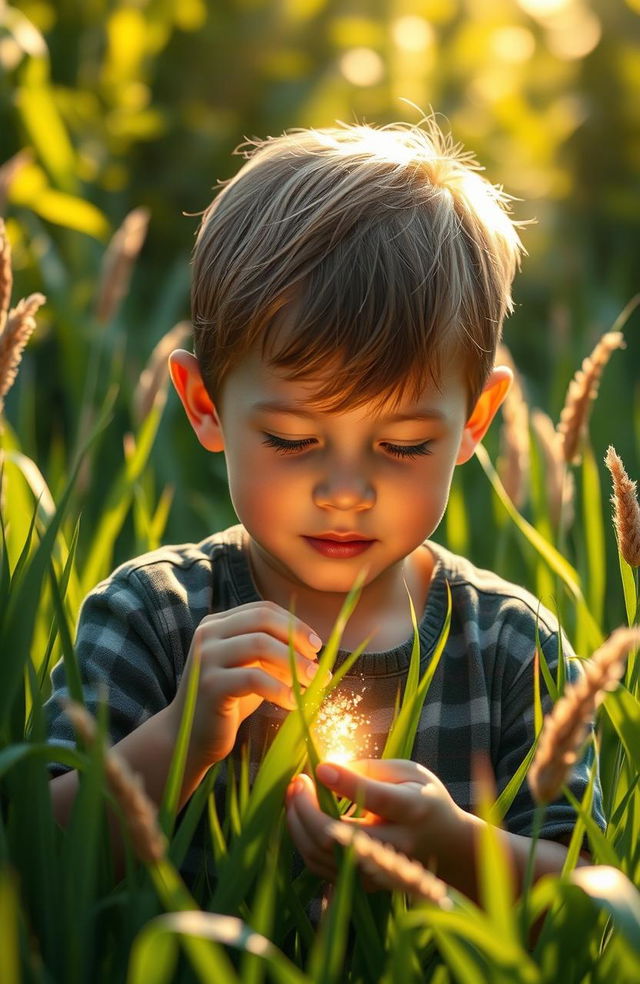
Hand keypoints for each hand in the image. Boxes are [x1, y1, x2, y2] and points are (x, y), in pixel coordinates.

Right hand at [168, 601, 322, 769]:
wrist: (191, 736)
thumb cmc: (229, 701)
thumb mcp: (253, 669)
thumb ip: (275, 654)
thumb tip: (315, 652)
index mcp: (217, 624)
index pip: (263, 610)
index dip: (294, 624)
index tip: (316, 645)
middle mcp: (208, 634)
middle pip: (262, 619)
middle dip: (297, 638)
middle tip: (318, 663)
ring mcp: (205, 657)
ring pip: (260, 644)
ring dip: (294, 663)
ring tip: (313, 684)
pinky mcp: (209, 684)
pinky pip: (253, 678)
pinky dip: (280, 689)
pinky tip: (294, 703)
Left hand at [285, 758, 467, 888]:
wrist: (446, 845)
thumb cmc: (423, 797)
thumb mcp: (408, 771)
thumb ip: (370, 769)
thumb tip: (328, 768)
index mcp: (413, 809)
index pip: (375, 798)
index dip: (344, 783)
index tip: (319, 768)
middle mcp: (396, 844)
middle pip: (337, 834)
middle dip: (305, 807)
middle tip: (298, 780)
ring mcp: (379, 869)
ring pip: (321, 854)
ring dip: (297, 823)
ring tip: (294, 794)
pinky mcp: (364, 883)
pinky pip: (321, 865)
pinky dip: (303, 839)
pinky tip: (300, 815)